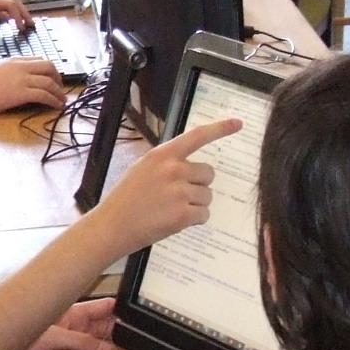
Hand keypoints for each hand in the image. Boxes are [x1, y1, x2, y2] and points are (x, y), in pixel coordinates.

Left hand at [0, 0, 31, 29]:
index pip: (9, 4)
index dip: (17, 15)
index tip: (21, 28)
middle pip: (13, 1)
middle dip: (24, 12)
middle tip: (31, 25)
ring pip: (10, 3)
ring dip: (20, 12)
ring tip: (27, 24)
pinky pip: (4, 8)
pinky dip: (12, 14)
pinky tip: (14, 22)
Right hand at [0, 54, 66, 116]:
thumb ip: (13, 72)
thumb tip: (26, 80)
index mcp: (15, 60)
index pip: (40, 60)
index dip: (51, 70)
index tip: (54, 80)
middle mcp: (21, 67)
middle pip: (49, 67)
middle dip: (59, 79)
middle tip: (60, 89)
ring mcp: (21, 79)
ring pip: (49, 82)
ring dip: (59, 92)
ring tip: (62, 100)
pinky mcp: (21, 93)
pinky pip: (44, 95)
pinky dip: (54, 100)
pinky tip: (56, 106)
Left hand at [1, 300, 128, 349]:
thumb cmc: (17, 336)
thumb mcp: (54, 338)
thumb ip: (81, 344)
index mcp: (76, 314)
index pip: (106, 310)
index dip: (122, 314)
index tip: (139, 325)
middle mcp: (77, 329)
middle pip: (107, 335)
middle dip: (122, 346)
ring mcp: (72, 346)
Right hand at [89, 114, 240, 252]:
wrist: (111, 226)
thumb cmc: (125, 199)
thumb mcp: (142, 169)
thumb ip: (167, 163)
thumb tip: (192, 167)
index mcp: (162, 155)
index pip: (197, 136)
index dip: (220, 129)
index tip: (238, 123)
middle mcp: (173, 169)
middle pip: (208, 173)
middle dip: (198, 184)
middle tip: (176, 195)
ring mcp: (179, 192)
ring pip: (207, 196)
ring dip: (195, 205)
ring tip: (170, 209)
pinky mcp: (182, 215)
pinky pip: (204, 214)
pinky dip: (193, 220)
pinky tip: (173, 220)